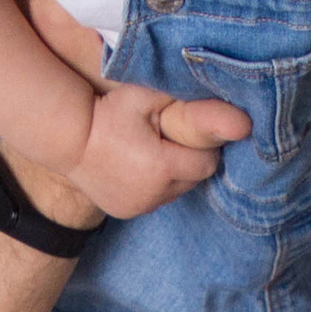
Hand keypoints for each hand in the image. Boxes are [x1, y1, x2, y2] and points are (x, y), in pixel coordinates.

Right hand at [75, 80, 249, 220]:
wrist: (66, 135)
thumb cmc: (110, 110)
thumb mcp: (151, 99)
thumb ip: (195, 110)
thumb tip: (245, 123)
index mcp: (163, 167)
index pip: (207, 162)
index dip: (199, 146)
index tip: (183, 130)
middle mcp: (153, 194)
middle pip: (193, 179)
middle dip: (187, 160)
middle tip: (165, 138)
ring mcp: (139, 206)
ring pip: (176, 191)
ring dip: (172, 175)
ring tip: (149, 151)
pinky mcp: (127, 212)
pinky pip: (155, 199)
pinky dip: (154, 186)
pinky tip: (137, 166)